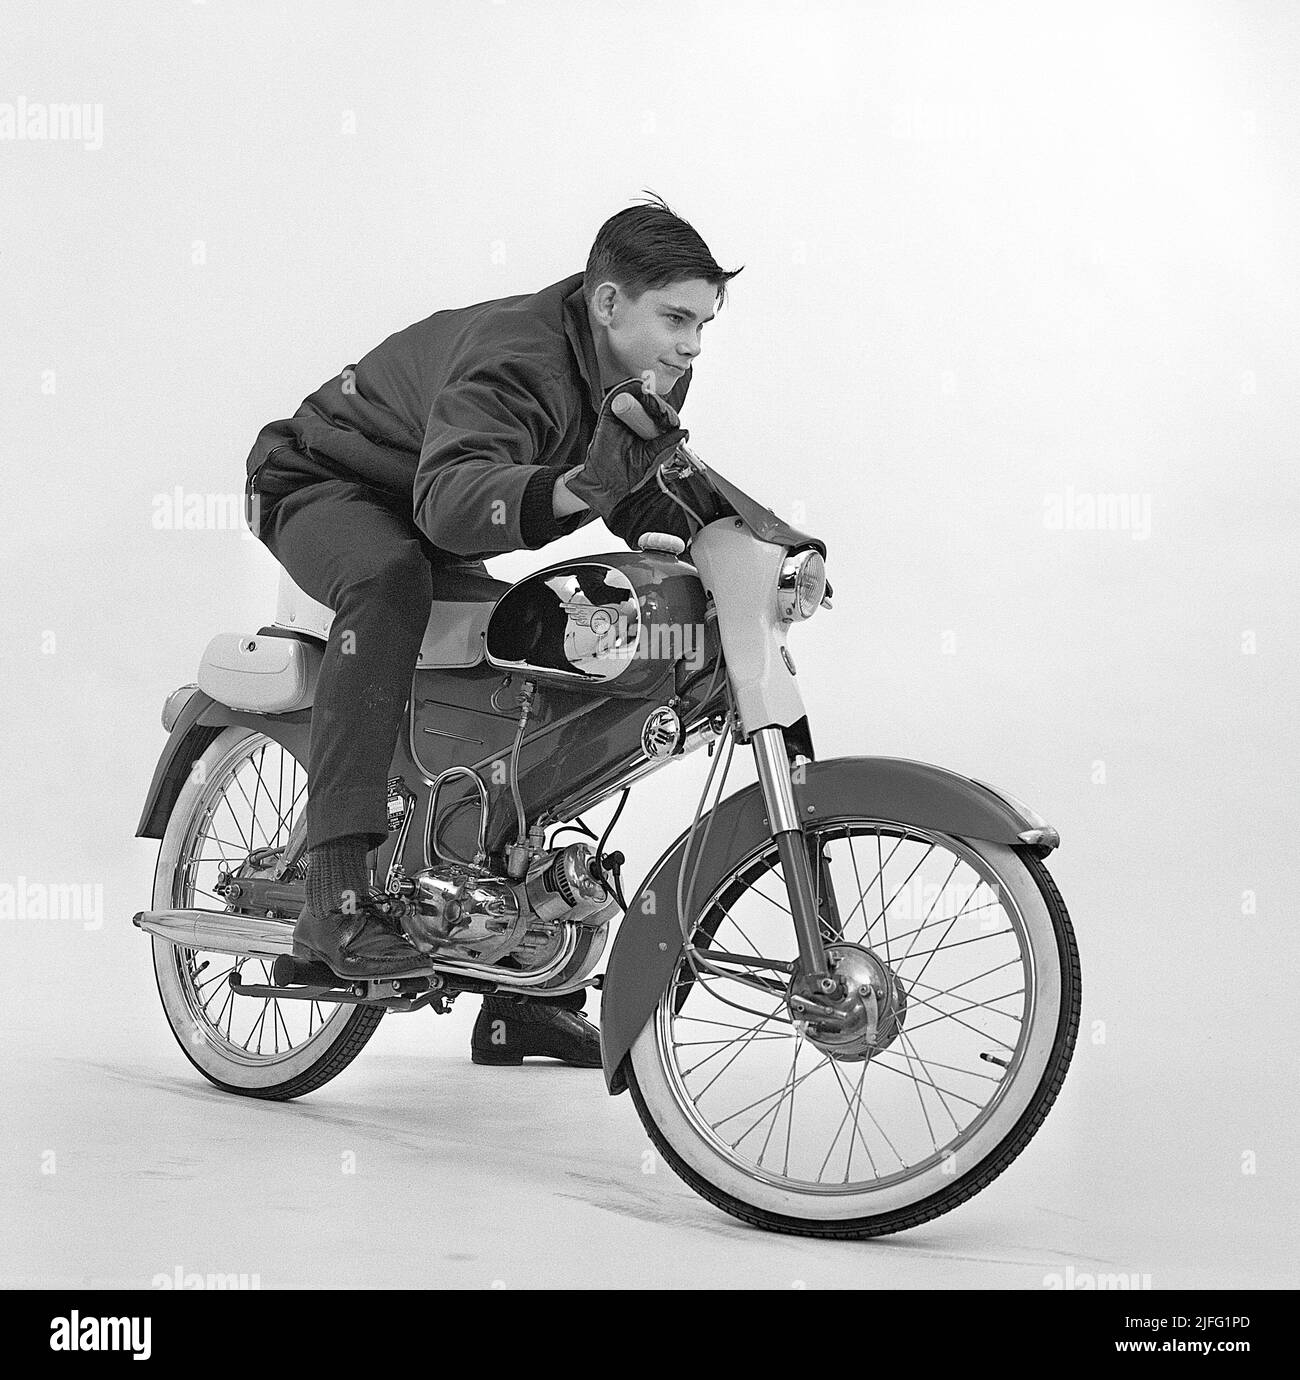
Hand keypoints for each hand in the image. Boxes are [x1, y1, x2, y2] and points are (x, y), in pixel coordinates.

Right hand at [565, 372, 688, 520]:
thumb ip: (667, 443)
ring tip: (658, 410)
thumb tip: (685, 433)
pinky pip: (621, 392)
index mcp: (644, 429)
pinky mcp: (609, 410)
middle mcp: (634, 419)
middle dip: (662, 407)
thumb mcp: (652, 456)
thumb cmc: (626, 472)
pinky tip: (643, 392)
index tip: (673, 424)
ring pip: (640, 395)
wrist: (606, 481)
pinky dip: (633, 387)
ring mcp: (622, 414)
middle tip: (666, 417)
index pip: (660, 414)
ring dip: (651, 398)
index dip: (669, 415)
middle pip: (651, 402)